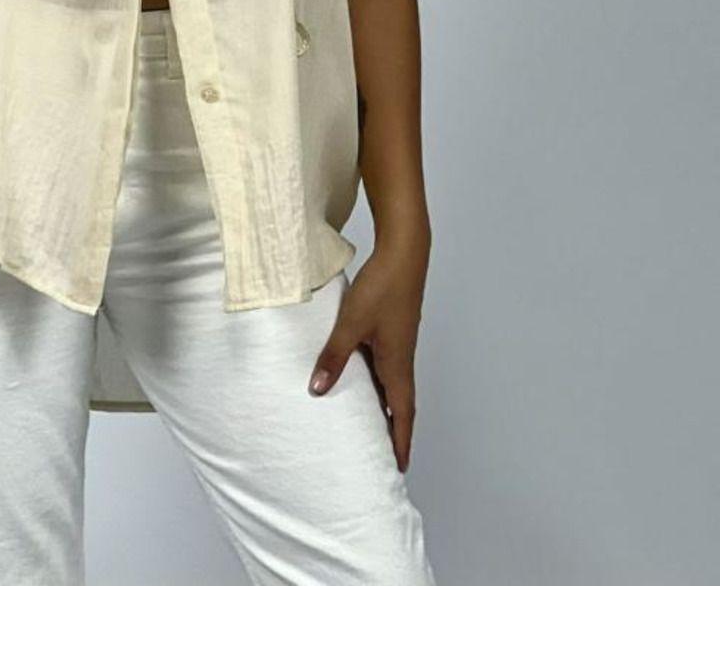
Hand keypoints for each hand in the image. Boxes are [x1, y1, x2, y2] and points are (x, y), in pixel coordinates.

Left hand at [307, 235, 428, 471]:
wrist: (404, 253)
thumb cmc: (382, 288)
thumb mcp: (351, 324)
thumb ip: (334, 357)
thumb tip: (317, 390)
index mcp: (397, 364)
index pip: (403, 414)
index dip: (401, 441)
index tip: (399, 466)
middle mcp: (401, 358)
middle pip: (400, 404)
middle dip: (394, 430)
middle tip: (383, 455)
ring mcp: (398, 343)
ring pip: (392, 384)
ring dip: (385, 406)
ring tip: (369, 424)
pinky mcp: (392, 329)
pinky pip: (386, 365)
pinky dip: (377, 382)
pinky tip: (359, 378)